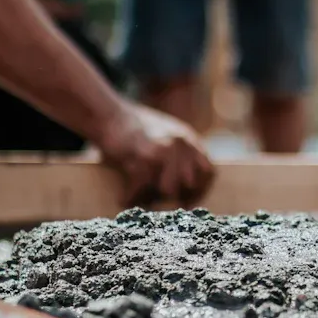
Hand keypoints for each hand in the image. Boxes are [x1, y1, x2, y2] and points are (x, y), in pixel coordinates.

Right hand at [96, 104, 215, 207]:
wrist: (108, 114)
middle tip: (159, 203)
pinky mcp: (142, 156)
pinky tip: (124, 198)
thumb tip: (187, 188)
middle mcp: (181, 143)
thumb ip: (181, 155)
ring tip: (140, 199)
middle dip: (175, 197)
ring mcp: (164, 149)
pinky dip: (131, 196)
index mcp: (189, 139)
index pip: (208, 172)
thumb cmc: (134, 130)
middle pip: (189, 184)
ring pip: (168, 190)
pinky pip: (142, 188)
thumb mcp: (167, 134)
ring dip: (152, 198)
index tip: (187, 201)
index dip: (200, 190)